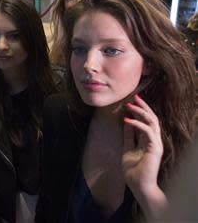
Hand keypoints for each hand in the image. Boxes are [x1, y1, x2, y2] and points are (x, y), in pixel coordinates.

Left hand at [122, 94, 166, 216]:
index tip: (131, 101)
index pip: (146, 121)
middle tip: (134, 96)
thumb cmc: (133, 171)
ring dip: (141, 112)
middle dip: (143, 106)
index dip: (139, 111)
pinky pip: (147, 131)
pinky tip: (127, 120)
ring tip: (130, 105)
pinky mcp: (155, 148)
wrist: (139, 186)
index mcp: (148, 141)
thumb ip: (128, 136)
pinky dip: (137, 124)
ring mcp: (156, 144)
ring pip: (152, 122)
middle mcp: (154, 140)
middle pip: (151, 118)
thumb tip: (125, 122)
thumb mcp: (127, 148)